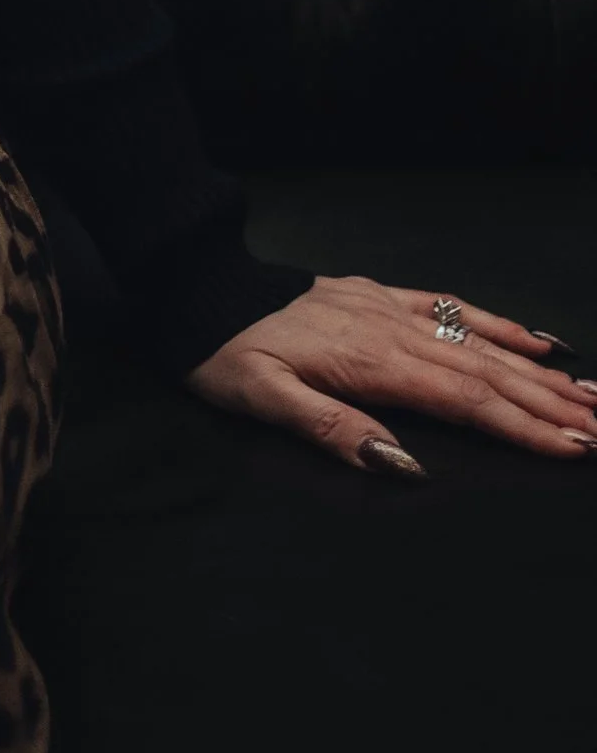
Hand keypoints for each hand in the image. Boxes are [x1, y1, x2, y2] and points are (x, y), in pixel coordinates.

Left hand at [186, 275, 596, 473]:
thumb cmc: (225, 353)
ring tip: (592, 394)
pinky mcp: (381, 294)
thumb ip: (332, 430)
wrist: (196, 286)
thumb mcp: (262, 399)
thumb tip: (405, 465)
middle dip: (552, 404)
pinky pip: (452, 307)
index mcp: (373, 364)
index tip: (575, 448)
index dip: (523, 427)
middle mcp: (393, 332)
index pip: (465, 402)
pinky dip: (499, 323)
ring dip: (540, 372)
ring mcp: (391, 309)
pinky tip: (536, 338)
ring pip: (480, 343)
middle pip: (488, 374)